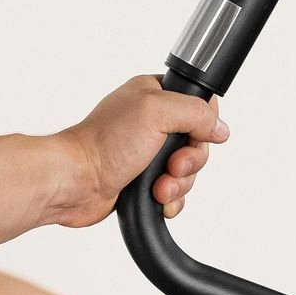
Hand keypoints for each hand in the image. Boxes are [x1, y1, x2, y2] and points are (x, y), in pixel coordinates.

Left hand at [53, 75, 229, 227]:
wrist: (76, 182)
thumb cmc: (103, 144)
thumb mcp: (156, 112)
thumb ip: (195, 113)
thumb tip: (220, 128)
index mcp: (155, 96)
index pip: (200, 105)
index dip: (203, 125)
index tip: (192, 136)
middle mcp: (152, 122)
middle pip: (198, 143)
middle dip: (189, 161)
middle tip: (171, 165)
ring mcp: (148, 152)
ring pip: (187, 171)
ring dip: (178, 183)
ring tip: (158, 187)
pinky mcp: (144, 179)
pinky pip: (175, 191)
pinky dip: (170, 199)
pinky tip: (157, 198)